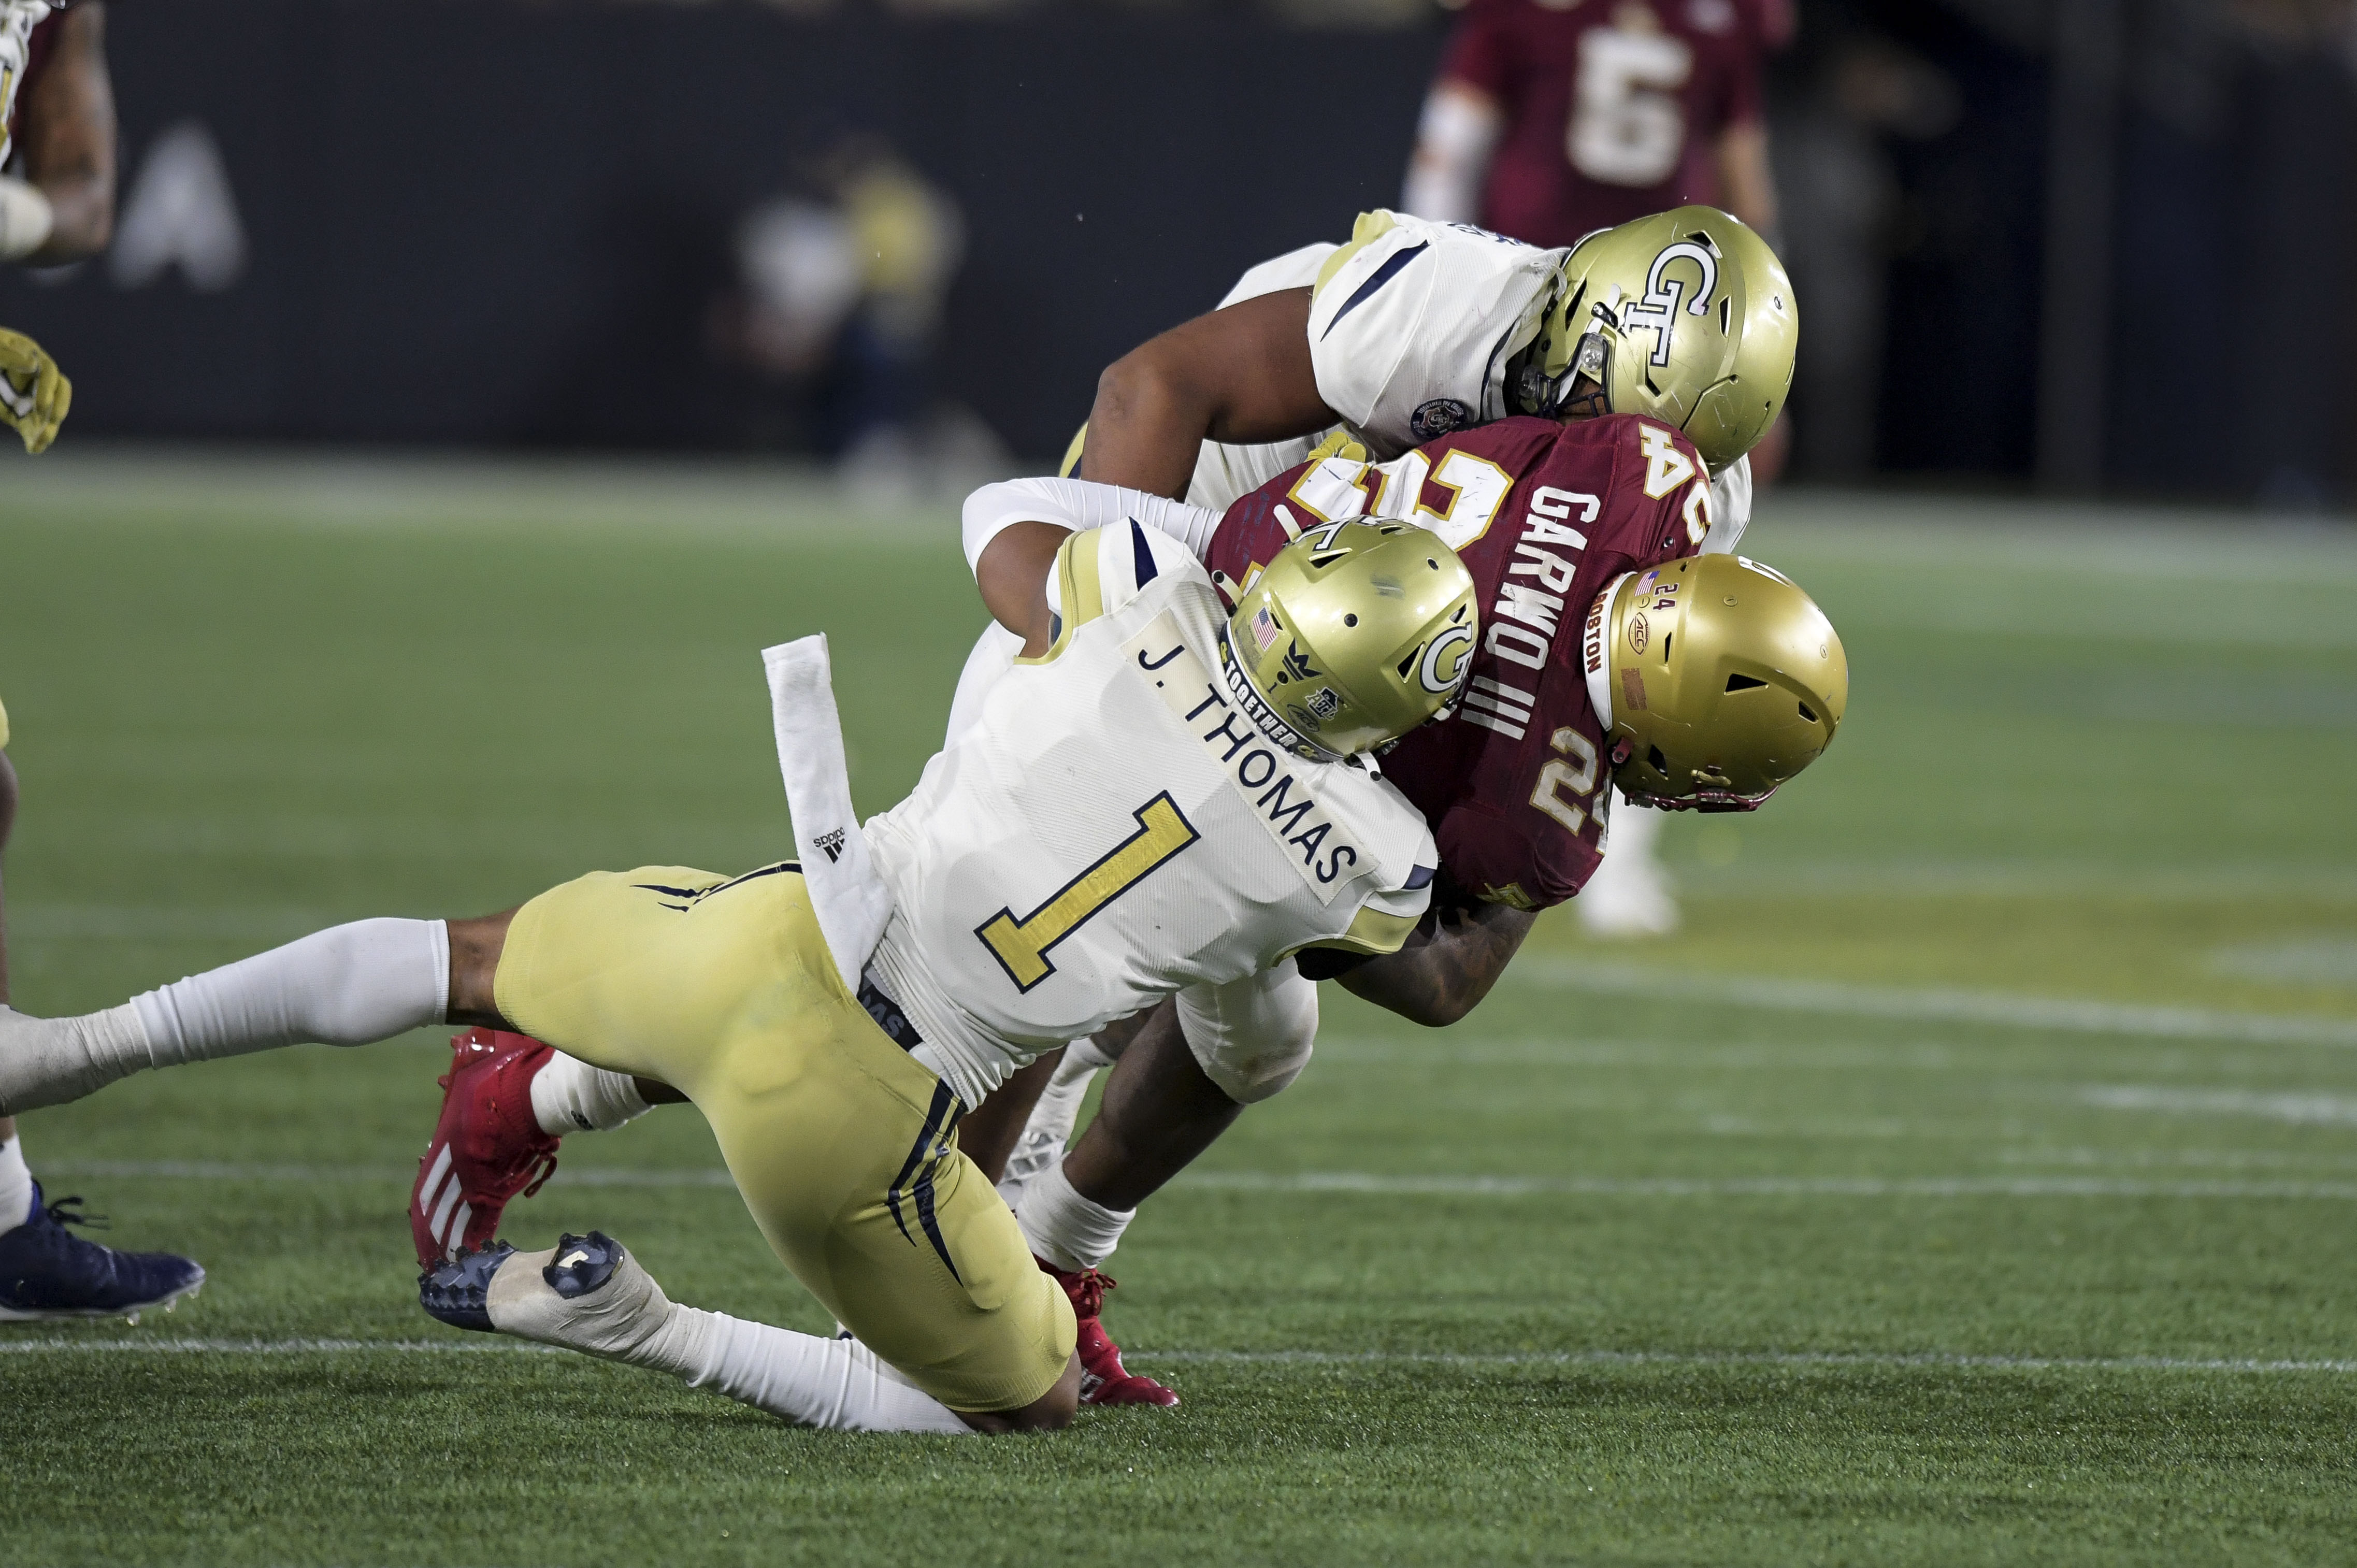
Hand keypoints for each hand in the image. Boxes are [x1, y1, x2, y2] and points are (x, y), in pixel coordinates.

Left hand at [0, 326, 69, 453]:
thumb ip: (7, 355)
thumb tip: (33, 364)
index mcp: (31, 356)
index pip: (49, 372)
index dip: (48, 389)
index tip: (40, 406)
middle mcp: (35, 377)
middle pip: (58, 393)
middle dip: (57, 408)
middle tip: (50, 419)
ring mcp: (28, 396)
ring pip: (47, 414)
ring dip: (48, 428)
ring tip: (42, 442)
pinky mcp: (19, 413)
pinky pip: (32, 427)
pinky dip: (34, 440)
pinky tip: (33, 449)